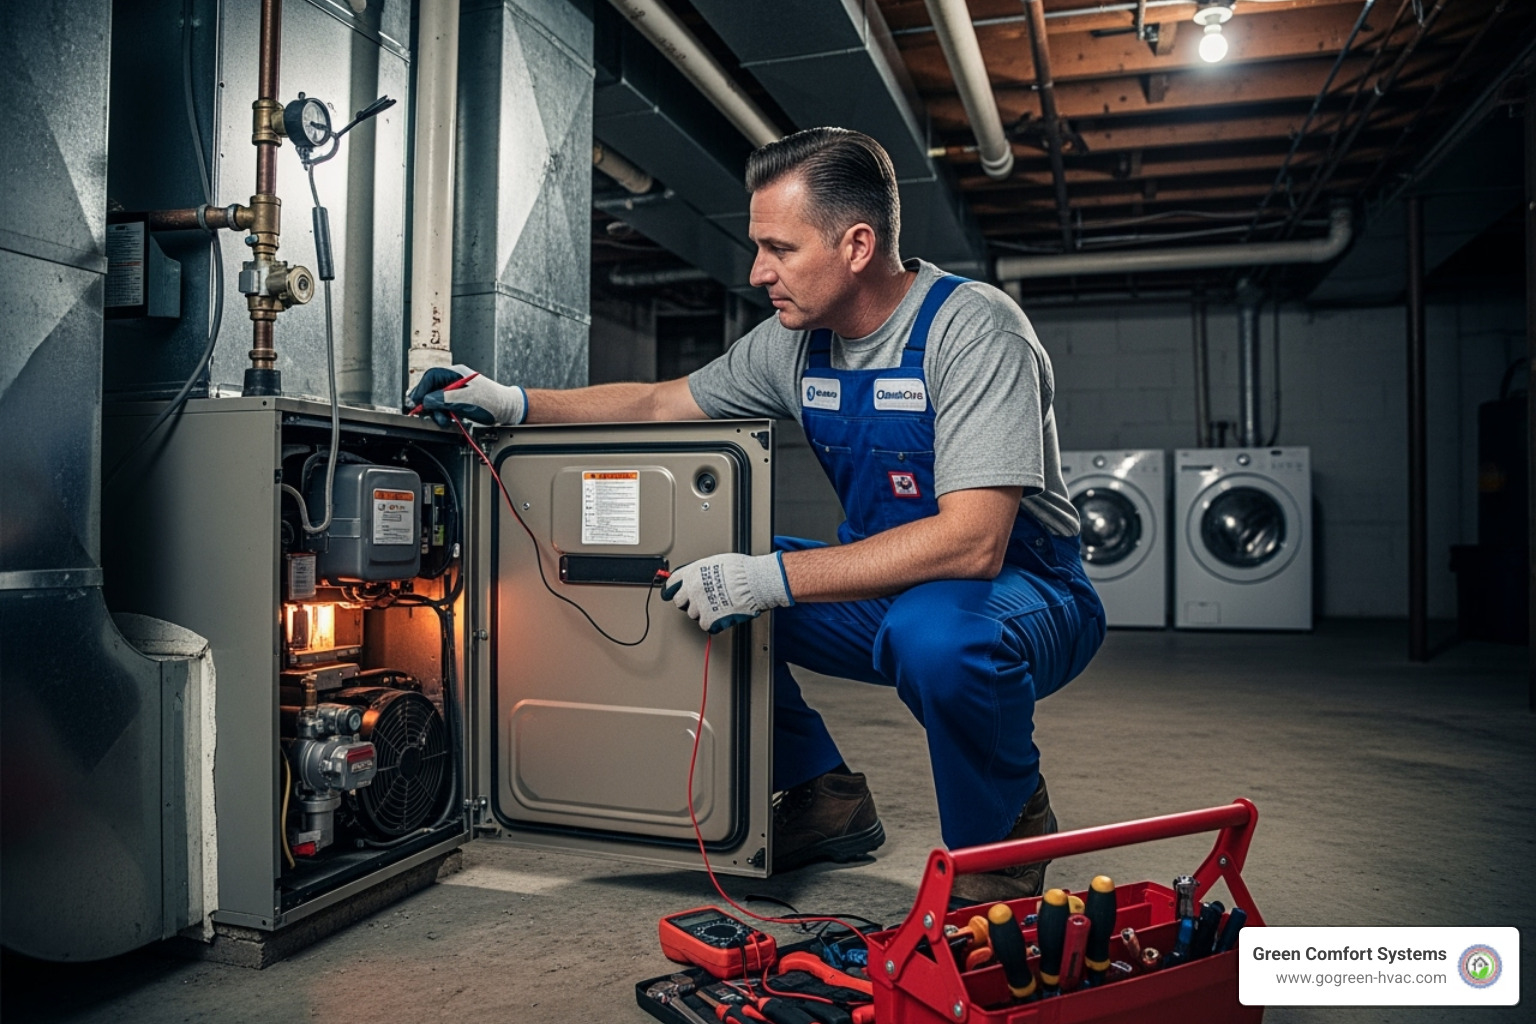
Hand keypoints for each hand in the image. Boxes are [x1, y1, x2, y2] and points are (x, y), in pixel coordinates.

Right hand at [405, 364, 526, 426]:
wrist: (507, 409)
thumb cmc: (492, 400)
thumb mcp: (466, 399)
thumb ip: (445, 398)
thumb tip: (426, 400)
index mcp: (456, 374)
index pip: (431, 377)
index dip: (421, 389)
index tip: (416, 402)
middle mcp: (454, 380)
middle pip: (431, 389)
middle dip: (428, 403)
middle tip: (426, 414)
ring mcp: (456, 391)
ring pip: (436, 400)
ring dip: (436, 411)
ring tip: (443, 420)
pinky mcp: (458, 402)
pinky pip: (444, 407)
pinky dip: (443, 414)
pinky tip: (447, 420)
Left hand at [661, 552, 793, 633]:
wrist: (754, 583)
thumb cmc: (741, 570)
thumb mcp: (716, 562)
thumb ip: (702, 571)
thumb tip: (700, 576)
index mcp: (692, 573)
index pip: (671, 583)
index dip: (672, 589)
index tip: (670, 592)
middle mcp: (691, 589)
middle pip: (678, 601)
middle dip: (687, 602)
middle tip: (699, 601)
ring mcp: (699, 605)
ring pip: (693, 614)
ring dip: (703, 611)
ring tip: (717, 605)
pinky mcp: (709, 619)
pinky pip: (705, 624)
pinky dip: (713, 622)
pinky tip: (721, 615)